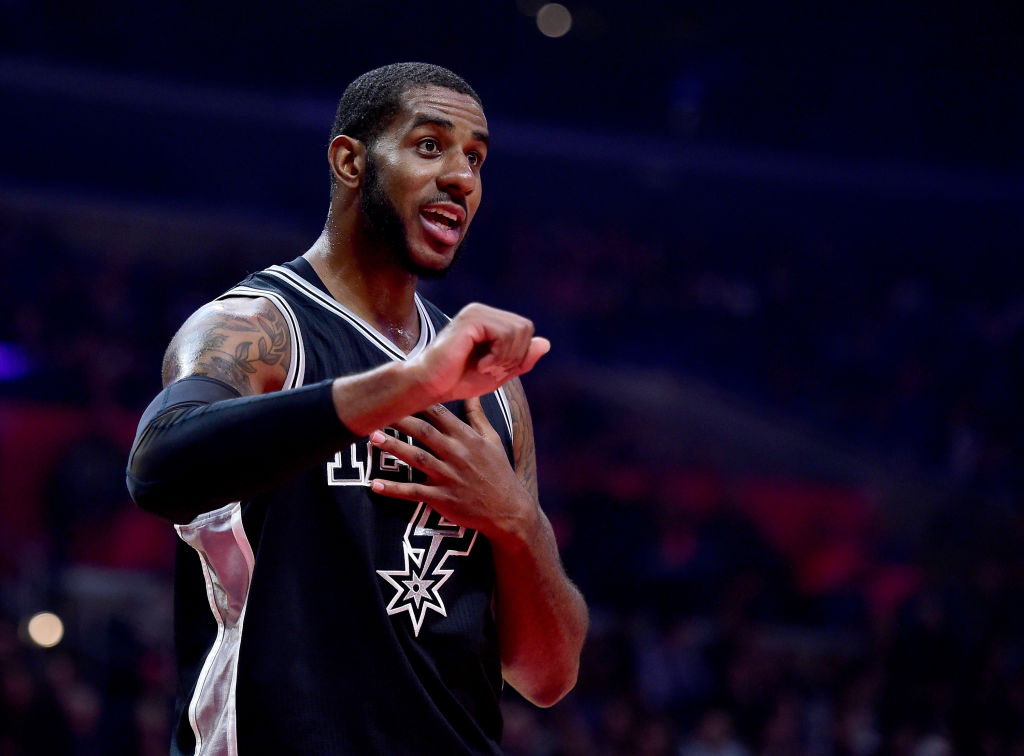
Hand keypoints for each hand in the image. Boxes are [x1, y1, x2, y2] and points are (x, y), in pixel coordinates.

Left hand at [368, 398, 535, 541]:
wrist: (508, 510)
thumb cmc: (498, 472)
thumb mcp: (492, 440)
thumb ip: (477, 416)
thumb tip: (471, 392)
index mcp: (466, 438)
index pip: (440, 414)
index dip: (419, 402)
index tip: (400, 392)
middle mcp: (456, 454)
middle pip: (424, 432)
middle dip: (400, 420)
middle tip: (376, 411)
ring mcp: (448, 476)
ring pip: (416, 458)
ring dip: (394, 447)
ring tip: (372, 438)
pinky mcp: (442, 498)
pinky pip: (414, 492)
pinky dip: (394, 489)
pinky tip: (375, 485)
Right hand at [407, 303, 549, 403]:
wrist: (429, 386)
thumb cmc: (457, 380)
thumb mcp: (499, 373)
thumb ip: (522, 359)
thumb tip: (546, 343)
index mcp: (489, 321)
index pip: (525, 330)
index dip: (520, 355)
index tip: (498, 370)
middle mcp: (482, 312)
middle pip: (525, 327)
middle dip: (516, 355)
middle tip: (493, 370)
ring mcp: (475, 313)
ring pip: (518, 330)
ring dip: (506, 357)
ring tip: (485, 368)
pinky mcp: (471, 320)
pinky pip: (504, 333)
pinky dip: (498, 355)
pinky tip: (480, 365)